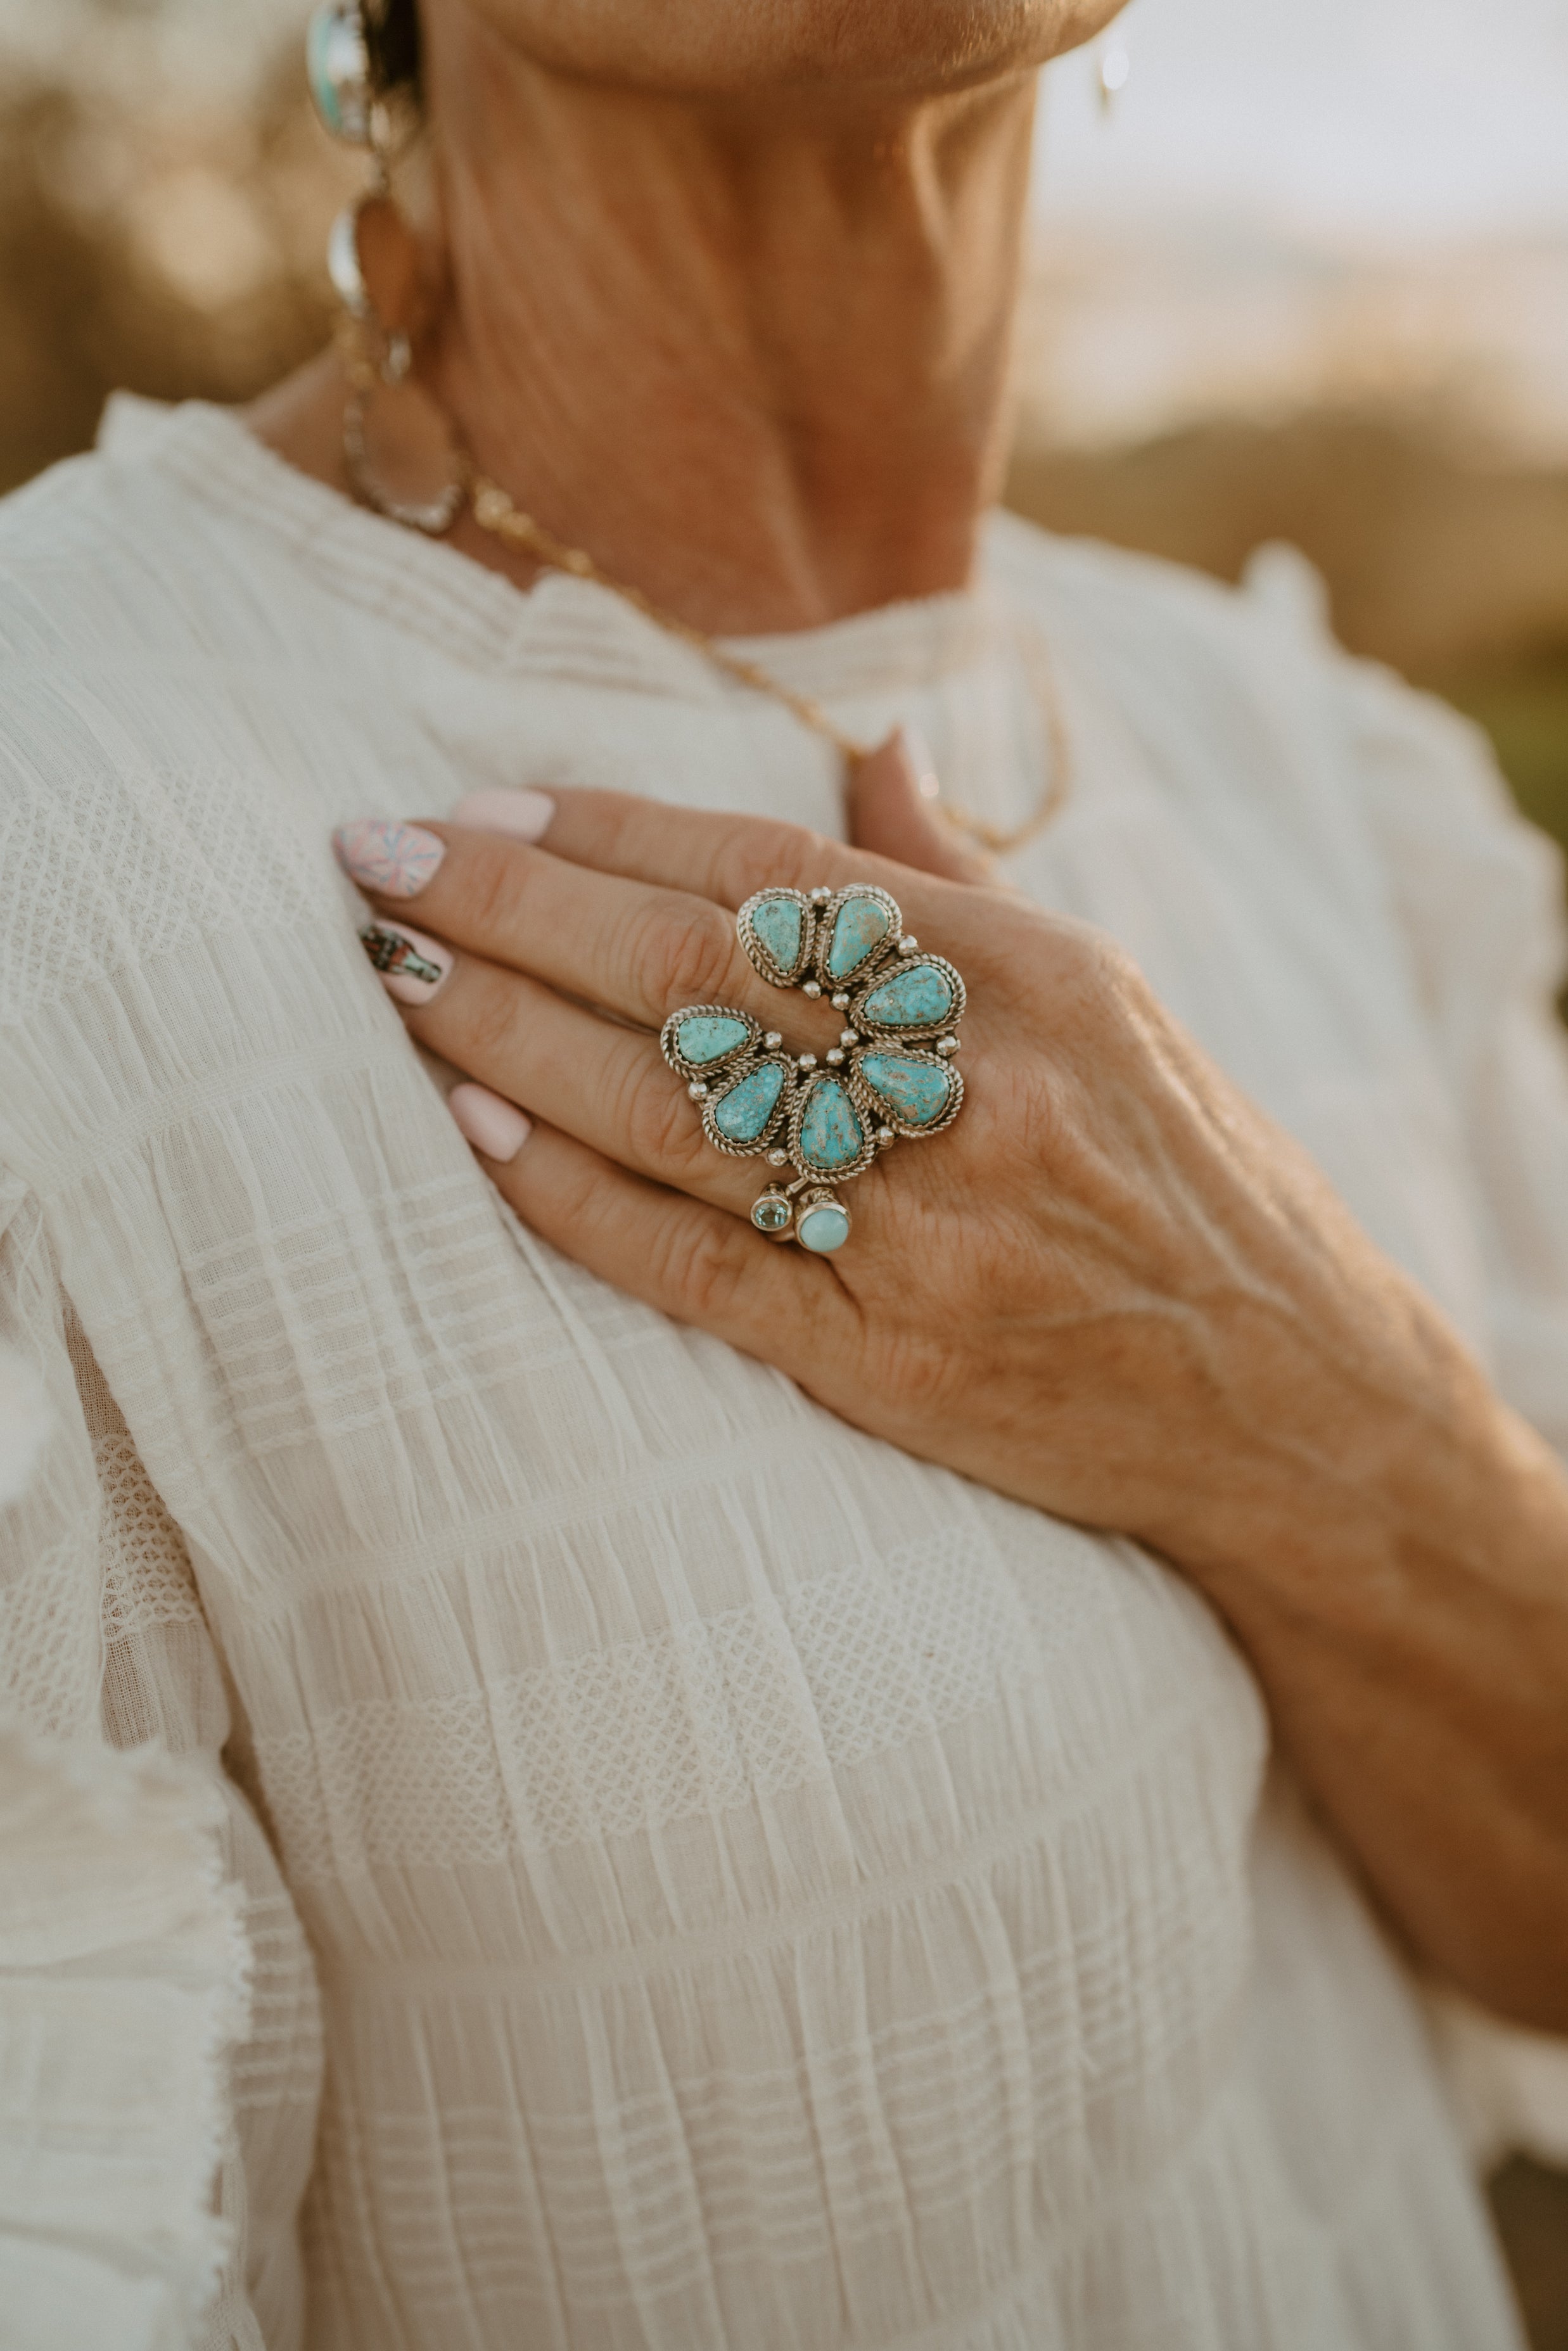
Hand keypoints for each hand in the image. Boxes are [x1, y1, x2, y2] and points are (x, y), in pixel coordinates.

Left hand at [337, 738, 1567, 2026]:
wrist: (1292, 1404)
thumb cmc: (1186, 1178)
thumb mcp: (1108, 997)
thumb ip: (960, 879)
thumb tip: (859, 741)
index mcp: (1034, 974)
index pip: (777, 875)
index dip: (611, 833)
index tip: (484, 805)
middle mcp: (982, 1087)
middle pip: (698, 976)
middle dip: (513, 908)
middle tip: (372, 863)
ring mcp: (935, 1233)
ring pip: (675, 1111)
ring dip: (509, 1037)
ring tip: (394, 977)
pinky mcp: (897, 1363)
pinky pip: (700, 1266)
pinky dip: (577, 1197)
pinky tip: (479, 1131)